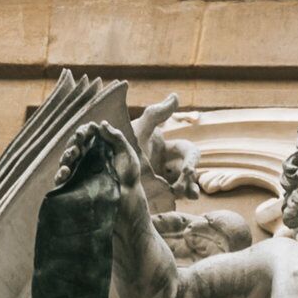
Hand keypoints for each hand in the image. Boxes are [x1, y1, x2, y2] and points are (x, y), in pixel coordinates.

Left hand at [127, 93, 192, 207]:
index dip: (192, 159)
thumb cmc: (124, 148)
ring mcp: (167, 180)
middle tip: (185, 186)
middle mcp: (170, 163)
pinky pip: (177, 197)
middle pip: (190, 169)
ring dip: (191, 189)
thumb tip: (176, 96)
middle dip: (191, 177)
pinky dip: (182, 198)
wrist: (105, 175)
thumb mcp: (139, 132)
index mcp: (167, 148)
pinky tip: (182, 202)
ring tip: (188, 195)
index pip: (188, 151)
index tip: (188, 170)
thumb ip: (156, 114)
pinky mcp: (162, 195)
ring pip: (188, 184)